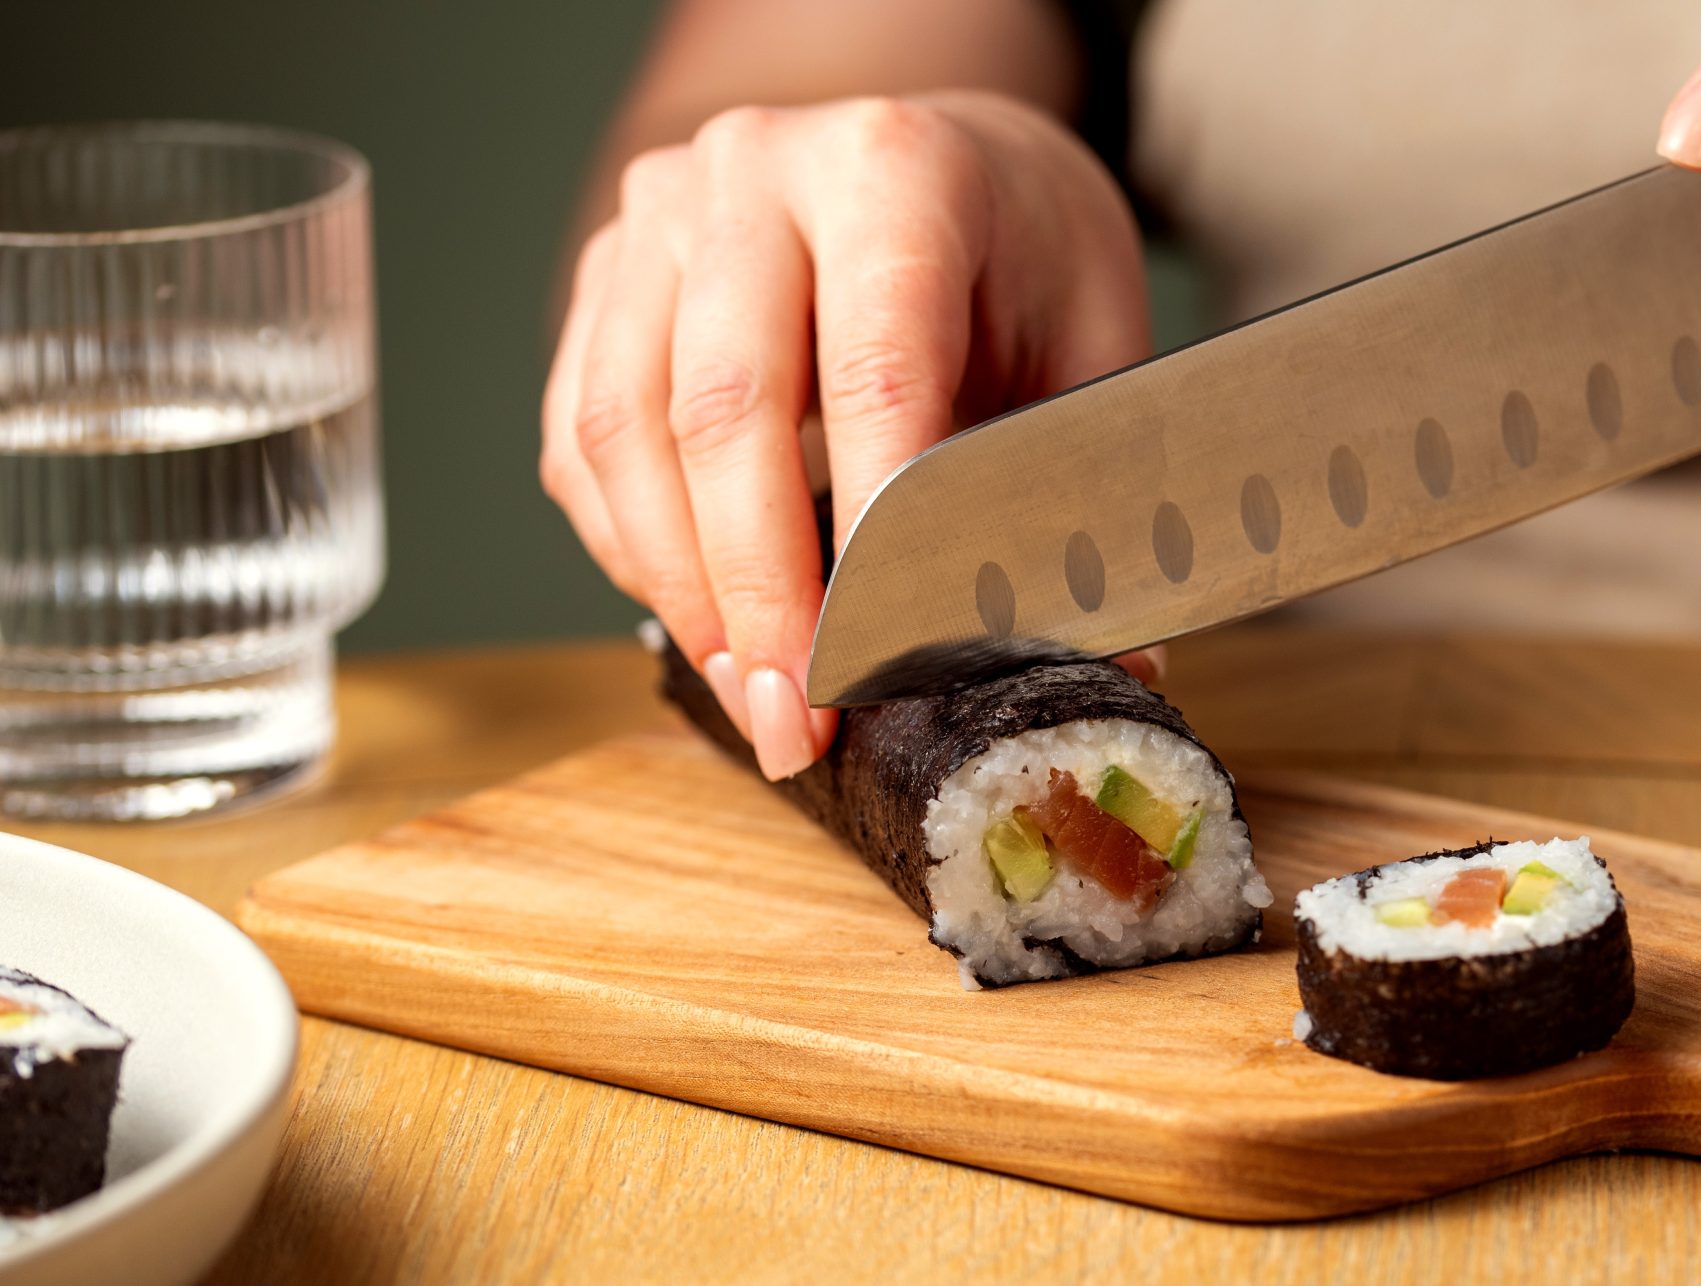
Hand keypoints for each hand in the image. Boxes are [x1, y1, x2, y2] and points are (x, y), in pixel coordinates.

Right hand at [542, 91, 1149, 777]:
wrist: (935, 151)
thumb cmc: (1016, 255)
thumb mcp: (1090, 343)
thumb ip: (1088, 492)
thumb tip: (1119, 674)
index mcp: (896, 171)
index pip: (874, 372)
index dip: (870, 534)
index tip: (879, 657)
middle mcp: (756, 172)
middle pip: (723, 407)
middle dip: (758, 590)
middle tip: (795, 718)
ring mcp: (657, 220)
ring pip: (624, 431)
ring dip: (680, 589)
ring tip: (749, 696)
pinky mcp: (601, 281)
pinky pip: (582, 440)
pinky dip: (631, 550)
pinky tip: (700, 624)